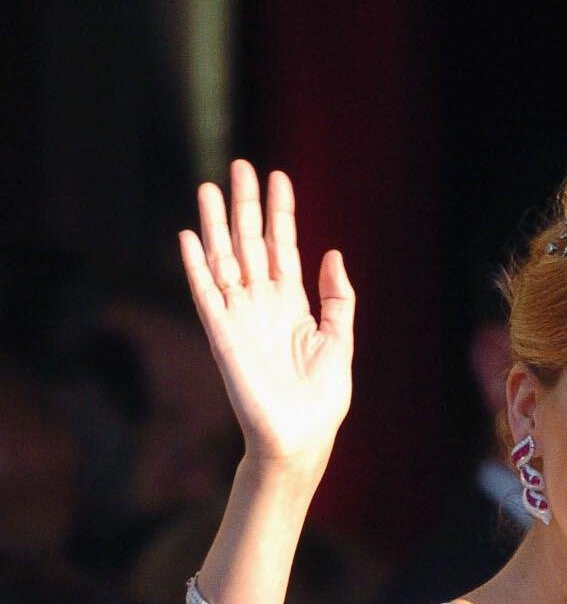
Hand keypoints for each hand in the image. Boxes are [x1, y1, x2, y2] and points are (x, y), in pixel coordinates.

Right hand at [179, 159, 354, 477]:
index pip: (284, 248)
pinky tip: (189, 236)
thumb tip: (333, 253)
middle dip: (247, 206)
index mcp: (294, 306)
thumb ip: (338, 298)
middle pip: (251, 244)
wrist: (298, 437)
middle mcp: (264, 306)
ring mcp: (240, 318)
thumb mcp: (340, 341)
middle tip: (241, 166)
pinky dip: (196, 266)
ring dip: (216, 226)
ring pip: (225, 261)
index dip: (282, 214)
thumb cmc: (322, 400)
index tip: (279, 177)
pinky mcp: (222, 335)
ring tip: (209, 188)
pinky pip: (206, 294)